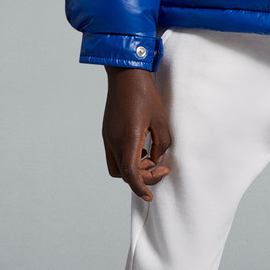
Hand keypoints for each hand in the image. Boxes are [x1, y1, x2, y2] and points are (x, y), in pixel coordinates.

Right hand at [101, 67, 171, 200]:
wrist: (125, 73)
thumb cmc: (145, 94)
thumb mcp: (161, 120)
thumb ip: (162, 144)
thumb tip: (156, 159)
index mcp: (128, 140)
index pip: (131, 175)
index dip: (141, 188)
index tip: (150, 195)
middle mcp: (114, 141)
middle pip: (123, 174)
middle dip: (141, 178)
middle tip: (159, 167)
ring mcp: (108, 136)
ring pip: (117, 166)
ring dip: (133, 169)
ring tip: (150, 156)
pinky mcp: (107, 131)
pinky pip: (114, 154)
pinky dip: (127, 158)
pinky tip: (141, 147)